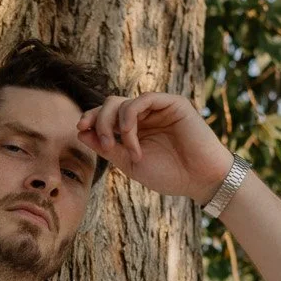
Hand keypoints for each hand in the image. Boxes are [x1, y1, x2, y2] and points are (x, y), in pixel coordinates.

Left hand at [76, 92, 233, 201]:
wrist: (200, 180)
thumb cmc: (169, 175)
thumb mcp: (129, 163)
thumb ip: (107, 147)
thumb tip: (80, 132)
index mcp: (134, 128)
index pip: (105, 114)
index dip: (90, 118)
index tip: (80, 129)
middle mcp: (144, 114)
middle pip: (110, 103)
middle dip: (99, 120)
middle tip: (103, 143)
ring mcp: (158, 107)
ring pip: (122, 101)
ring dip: (115, 126)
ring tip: (128, 150)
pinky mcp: (172, 103)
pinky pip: (143, 100)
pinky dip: (130, 119)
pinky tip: (132, 140)